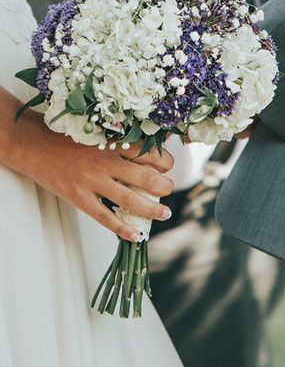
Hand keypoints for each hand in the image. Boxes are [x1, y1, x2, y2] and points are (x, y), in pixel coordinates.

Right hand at [0, 89, 173, 240]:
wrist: (33, 143)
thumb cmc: (68, 136)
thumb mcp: (100, 131)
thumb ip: (123, 140)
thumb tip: (151, 145)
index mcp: (115, 143)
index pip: (152, 154)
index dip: (166, 162)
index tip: (168, 166)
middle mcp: (107, 163)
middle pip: (148, 178)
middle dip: (165, 186)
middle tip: (169, 189)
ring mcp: (93, 182)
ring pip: (131, 200)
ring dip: (153, 209)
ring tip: (165, 213)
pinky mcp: (78, 197)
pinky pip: (105, 217)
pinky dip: (122, 229)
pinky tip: (136, 235)